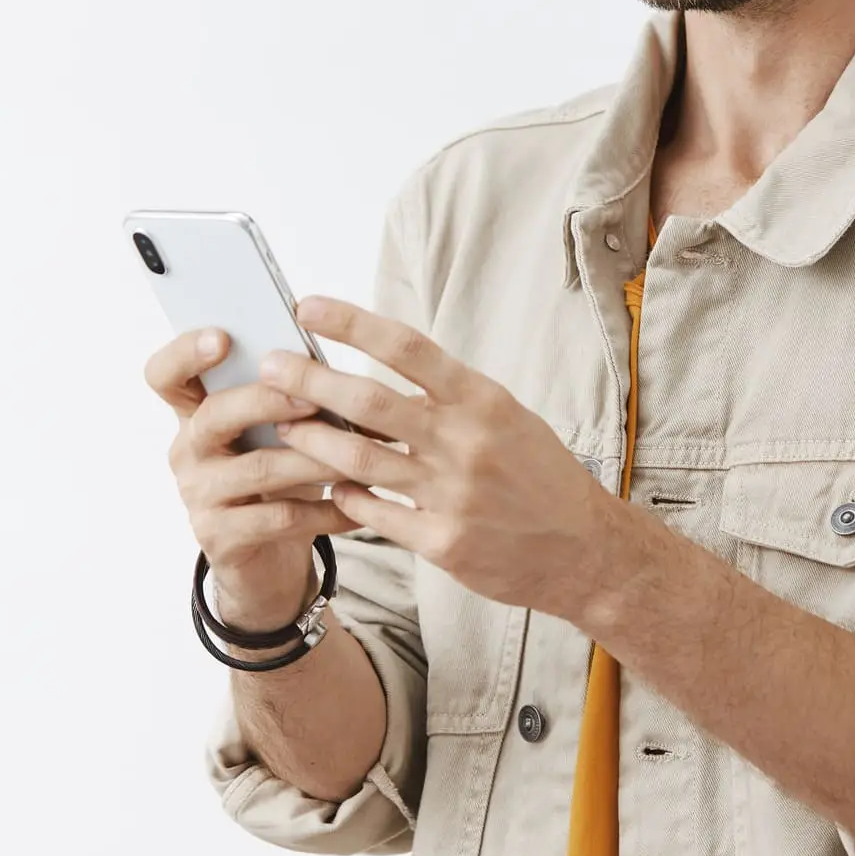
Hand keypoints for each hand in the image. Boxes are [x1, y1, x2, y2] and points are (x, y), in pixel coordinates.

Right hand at [144, 327, 350, 626]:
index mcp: (194, 412)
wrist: (267, 560)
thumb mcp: (272, 434)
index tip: (222, 337)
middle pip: (214, 415)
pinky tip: (358, 504)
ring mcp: (200, 496)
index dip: (185, 352)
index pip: (165, 375)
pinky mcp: (221, 538)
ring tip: (358, 454)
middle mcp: (188, 451)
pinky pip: (279, 518)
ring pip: (257, 469)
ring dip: (314, 459)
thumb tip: (337, 369)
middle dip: (266, 401)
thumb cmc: (276, 477)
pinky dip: (326, 510)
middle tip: (313, 397)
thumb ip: (287, 398)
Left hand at [261, 297, 636, 624]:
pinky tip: (329, 487)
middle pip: (369, 401)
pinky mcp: (442, 543)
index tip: (307, 305)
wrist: (585, 550)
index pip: (407, 347)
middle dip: (310, 380)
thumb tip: (383, 359)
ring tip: (283, 426)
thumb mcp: (506, 417)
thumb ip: (448, 394)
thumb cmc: (539, 475)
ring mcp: (452, 494)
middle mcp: (466, 441)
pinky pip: (374, 513)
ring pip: (359, 459)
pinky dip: (345, 497)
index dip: (351, 322)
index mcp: (483, 400)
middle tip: (269, 366)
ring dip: (313, 441)